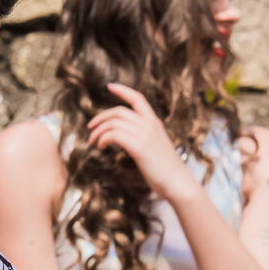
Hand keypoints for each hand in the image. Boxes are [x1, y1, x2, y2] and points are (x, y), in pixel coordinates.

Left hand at [86, 83, 197, 202]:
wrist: (178, 183)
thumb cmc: (167, 171)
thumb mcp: (157, 147)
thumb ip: (144, 138)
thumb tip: (128, 139)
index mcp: (155, 123)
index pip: (138, 98)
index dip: (123, 90)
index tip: (110, 86)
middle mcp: (149, 125)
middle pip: (119, 111)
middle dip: (100, 117)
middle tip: (90, 128)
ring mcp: (144, 135)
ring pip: (113, 123)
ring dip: (98, 131)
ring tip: (93, 142)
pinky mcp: (139, 147)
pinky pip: (113, 135)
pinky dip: (103, 139)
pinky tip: (102, 147)